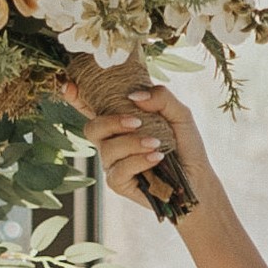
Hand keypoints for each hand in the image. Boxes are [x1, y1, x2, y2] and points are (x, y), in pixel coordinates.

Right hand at [74, 82, 218, 222]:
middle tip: (137, 122)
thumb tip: (134, 96)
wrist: (197, 178)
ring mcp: (113, 162)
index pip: (91, 107)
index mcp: (120, 120)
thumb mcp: (180, 114)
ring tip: (157, 144)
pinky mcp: (118, 182)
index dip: (76, 96)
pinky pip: (119, 169)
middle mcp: (111, 140)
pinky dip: (139, 161)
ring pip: (108, 149)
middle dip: (111, 121)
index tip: (70, 84)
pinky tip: (157, 158)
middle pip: (91, 127)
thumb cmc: (186, 145)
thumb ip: (161, 97)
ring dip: (132, 143)